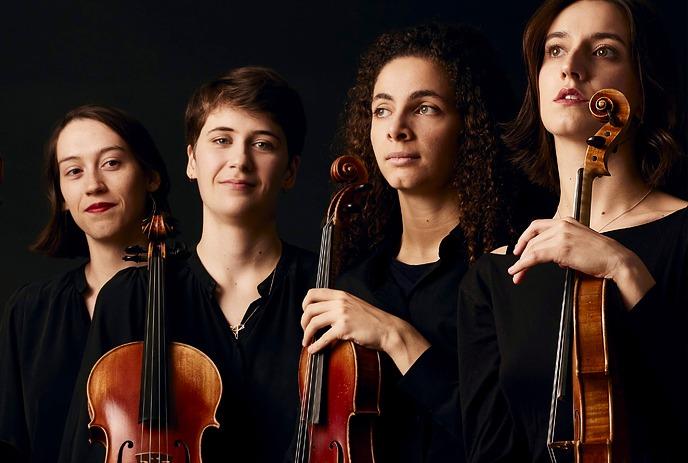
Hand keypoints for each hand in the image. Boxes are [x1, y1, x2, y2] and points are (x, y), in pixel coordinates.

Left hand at [301, 288, 429, 373]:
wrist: (388, 329)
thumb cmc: (372, 320)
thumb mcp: (354, 304)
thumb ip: (339, 305)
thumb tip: (322, 314)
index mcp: (341, 295)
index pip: (313, 293)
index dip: (304, 304)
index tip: (305, 314)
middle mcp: (340, 302)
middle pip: (310, 309)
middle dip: (303, 322)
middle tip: (305, 331)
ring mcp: (342, 314)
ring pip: (313, 322)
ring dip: (307, 334)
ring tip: (307, 342)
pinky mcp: (345, 328)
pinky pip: (323, 337)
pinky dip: (315, 345)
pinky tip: (313, 350)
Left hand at [508, 217, 653, 307]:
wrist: (616, 259)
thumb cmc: (601, 255)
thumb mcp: (579, 243)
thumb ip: (564, 245)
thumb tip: (554, 257)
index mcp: (566, 221)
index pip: (537, 226)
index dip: (524, 238)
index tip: (518, 249)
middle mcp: (562, 225)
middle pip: (532, 239)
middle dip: (521, 254)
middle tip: (516, 268)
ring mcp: (561, 235)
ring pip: (532, 248)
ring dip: (521, 263)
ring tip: (516, 275)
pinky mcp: (561, 248)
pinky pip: (534, 256)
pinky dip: (523, 265)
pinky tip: (518, 271)